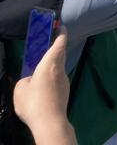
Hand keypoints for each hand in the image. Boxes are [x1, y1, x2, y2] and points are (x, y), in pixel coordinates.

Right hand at [13, 27, 75, 144]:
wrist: (50, 122)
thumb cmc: (34, 101)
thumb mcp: (20, 88)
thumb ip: (25, 79)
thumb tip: (32, 80)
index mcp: (50, 64)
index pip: (59, 44)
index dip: (61, 33)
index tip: (61, 26)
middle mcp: (60, 70)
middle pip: (60, 54)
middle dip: (55, 47)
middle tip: (47, 43)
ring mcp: (64, 81)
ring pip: (59, 68)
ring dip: (52, 64)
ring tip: (40, 68)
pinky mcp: (64, 91)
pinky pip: (57, 79)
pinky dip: (51, 77)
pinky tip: (42, 86)